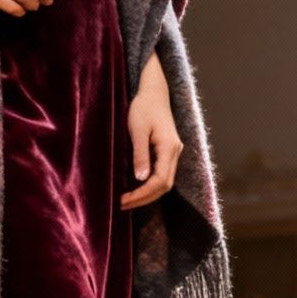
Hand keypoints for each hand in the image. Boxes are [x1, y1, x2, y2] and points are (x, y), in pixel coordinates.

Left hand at [121, 53, 181, 210]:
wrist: (153, 92)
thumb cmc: (143, 108)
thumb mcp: (138, 130)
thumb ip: (140, 155)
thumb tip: (141, 179)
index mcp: (169, 147)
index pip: (159, 181)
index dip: (142, 194)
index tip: (123, 200)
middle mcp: (175, 151)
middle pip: (165, 185)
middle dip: (144, 198)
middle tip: (122, 205)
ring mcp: (173, 151)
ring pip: (164, 181)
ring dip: (147, 194)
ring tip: (126, 200)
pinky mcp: (167, 150)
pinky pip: (161, 173)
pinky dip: (149, 185)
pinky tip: (135, 188)